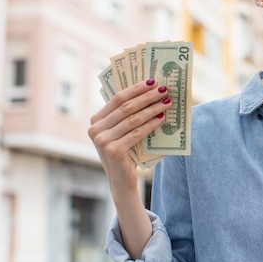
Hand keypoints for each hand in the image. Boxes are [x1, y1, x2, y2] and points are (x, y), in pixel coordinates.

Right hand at [88, 79, 170, 196]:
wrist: (122, 181)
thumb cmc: (126, 152)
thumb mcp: (121, 131)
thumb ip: (127, 115)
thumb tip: (150, 91)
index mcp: (96, 120)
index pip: (117, 98)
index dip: (136, 88)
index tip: (153, 81)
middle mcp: (95, 129)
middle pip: (126, 107)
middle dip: (147, 96)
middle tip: (164, 89)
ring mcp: (102, 140)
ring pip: (133, 119)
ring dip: (153, 108)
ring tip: (167, 102)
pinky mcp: (113, 151)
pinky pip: (137, 133)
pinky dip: (151, 124)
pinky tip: (162, 118)